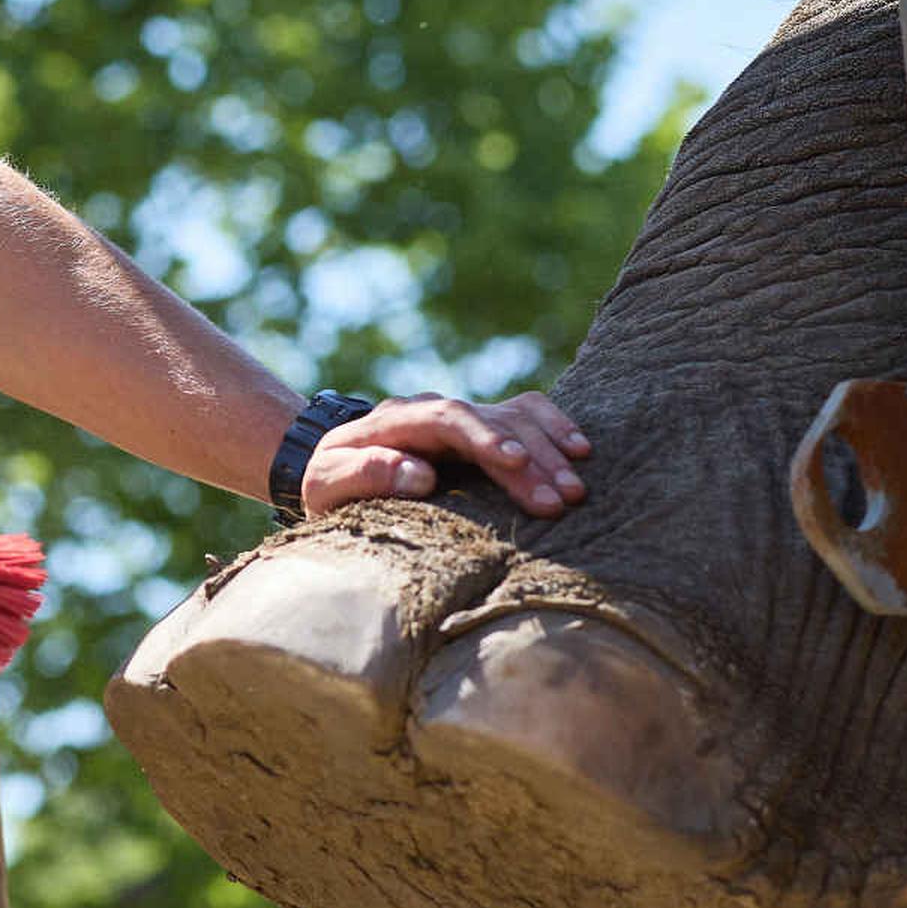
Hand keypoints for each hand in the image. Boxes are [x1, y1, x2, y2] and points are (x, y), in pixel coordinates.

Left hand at [303, 391, 590, 518]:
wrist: (332, 462)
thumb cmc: (327, 480)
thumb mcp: (326, 484)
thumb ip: (363, 474)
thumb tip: (420, 474)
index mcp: (397, 419)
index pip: (448, 418)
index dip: (483, 436)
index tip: (513, 461)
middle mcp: (436, 408)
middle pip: (491, 419)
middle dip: (529, 458)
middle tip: (560, 499)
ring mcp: (463, 414)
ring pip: (517, 416)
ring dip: (549, 450)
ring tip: (576, 489)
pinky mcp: (483, 426)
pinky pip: (527, 414)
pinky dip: (554, 428)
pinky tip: (580, 452)